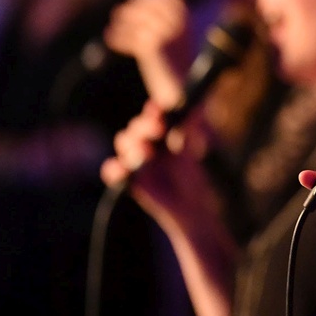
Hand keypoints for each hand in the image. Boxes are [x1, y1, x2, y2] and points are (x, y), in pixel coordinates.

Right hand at [100, 101, 216, 229]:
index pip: (154, 115)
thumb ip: (197, 129)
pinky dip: (114, 169)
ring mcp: (137, 160)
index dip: (154, 111)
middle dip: (145, 126)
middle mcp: (148, 142)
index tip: (160, 110)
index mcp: (165, 131)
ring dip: (133, 143)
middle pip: (137, 127)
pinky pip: (113, 172)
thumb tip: (197, 109)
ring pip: (125, 143)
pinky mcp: (130, 180)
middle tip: (159, 129)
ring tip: (147, 151)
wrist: (194, 206)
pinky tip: (123, 169)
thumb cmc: (199, 176)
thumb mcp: (202, 149)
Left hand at [103, 0, 192, 107]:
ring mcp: (165, 33)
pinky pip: (129, 37)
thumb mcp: (174, 37)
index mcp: (185, 18)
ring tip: (114, 28)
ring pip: (136, 19)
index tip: (134, 4)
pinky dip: (118, 38)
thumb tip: (131, 7)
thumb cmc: (175, 64)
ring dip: (123, 24)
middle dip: (132, 9)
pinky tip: (112, 41)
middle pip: (146, 5)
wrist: (181, 90)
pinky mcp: (151, 46)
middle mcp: (177, 23)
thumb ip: (159, 20)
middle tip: (118, 14)